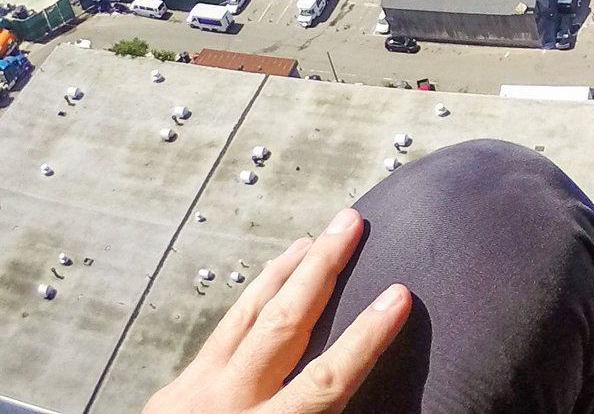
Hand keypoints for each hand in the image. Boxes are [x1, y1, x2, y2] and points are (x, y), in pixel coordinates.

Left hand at [145, 208, 408, 413]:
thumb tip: (359, 404)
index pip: (325, 382)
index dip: (364, 337)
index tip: (398, 296)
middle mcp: (226, 409)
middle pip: (283, 326)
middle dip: (322, 269)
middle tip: (350, 224)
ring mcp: (191, 397)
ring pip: (244, 319)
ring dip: (283, 273)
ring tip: (312, 239)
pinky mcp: (169, 394)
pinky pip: (219, 334)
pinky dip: (248, 302)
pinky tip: (263, 287)